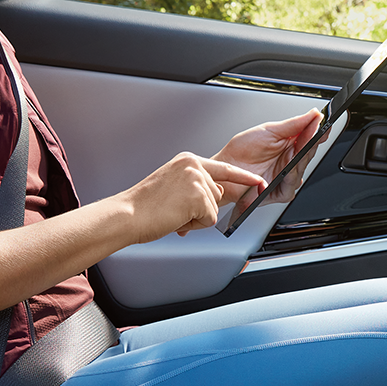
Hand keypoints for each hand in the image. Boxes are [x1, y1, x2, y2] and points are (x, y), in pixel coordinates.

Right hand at [120, 152, 263, 239]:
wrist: (128, 215)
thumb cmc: (145, 205)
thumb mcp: (174, 184)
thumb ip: (196, 184)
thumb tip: (217, 192)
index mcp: (188, 160)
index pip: (223, 168)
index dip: (243, 177)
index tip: (258, 181)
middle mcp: (194, 166)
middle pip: (218, 194)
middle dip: (201, 208)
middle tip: (175, 209)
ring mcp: (197, 180)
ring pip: (214, 208)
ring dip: (196, 217)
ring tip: (172, 213)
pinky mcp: (199, 197)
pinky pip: (209, 219)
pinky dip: (195, 225)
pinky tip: (176, 218)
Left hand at [214, 108, 325, 207]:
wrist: (224, 169)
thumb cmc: (241, 151)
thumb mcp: (268, 131)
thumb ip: (293, 124)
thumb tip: (313, 114)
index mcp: (290, 146)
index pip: (310, 138)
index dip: (318, 131)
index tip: (322, 122)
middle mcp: (290, 162)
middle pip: (309, 153)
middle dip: (312, 142)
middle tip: (315, 131)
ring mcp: (285, 177)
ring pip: (302, 169)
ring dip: (302, 159)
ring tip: (302, 148)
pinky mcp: (279, 192)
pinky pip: (291, 187)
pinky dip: (291, 178)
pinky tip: (290, 170)